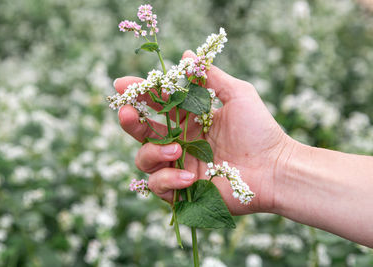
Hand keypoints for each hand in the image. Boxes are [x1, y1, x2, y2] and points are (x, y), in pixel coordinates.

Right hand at [115, 50, 293, 214]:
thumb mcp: (238, 95)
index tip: (122, 84)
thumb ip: (210, 76)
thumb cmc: (259, 130)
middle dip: (130, 121)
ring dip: (154, 152)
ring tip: (178, 150)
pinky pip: (159, 186)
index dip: (138, 94)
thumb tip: (186, 55)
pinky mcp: (183, 191)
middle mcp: (180, 142)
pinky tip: (190, 176)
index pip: (157, 105)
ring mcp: (179, 166)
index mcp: (189, 119)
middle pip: (142, 132)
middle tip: (127, 112)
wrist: (275, 169)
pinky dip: (169, 181)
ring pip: (144, 160)